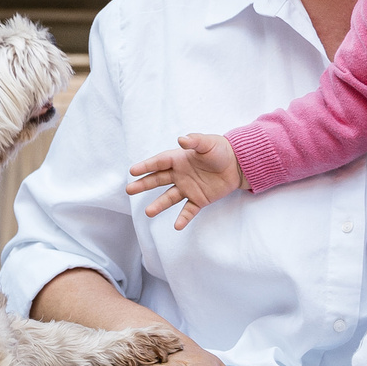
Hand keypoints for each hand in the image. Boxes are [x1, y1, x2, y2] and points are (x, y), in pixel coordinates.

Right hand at [126, 134, 243, 229]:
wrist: (237, 164)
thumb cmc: (221, 150)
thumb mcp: (208, 143)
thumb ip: (195, 141)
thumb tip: (181, 139)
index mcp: (179, 159)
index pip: (159, 163)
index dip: (146, 166)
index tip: (133, 171)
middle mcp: (179, 175)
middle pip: (157, 180)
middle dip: (143, 185)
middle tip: (129, 190)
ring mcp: (188, 188)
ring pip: (169, 198)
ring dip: (159, 205)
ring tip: (148, 212)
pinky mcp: (199, 199)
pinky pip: (189, 210)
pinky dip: (183, 218)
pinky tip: (177, 226)